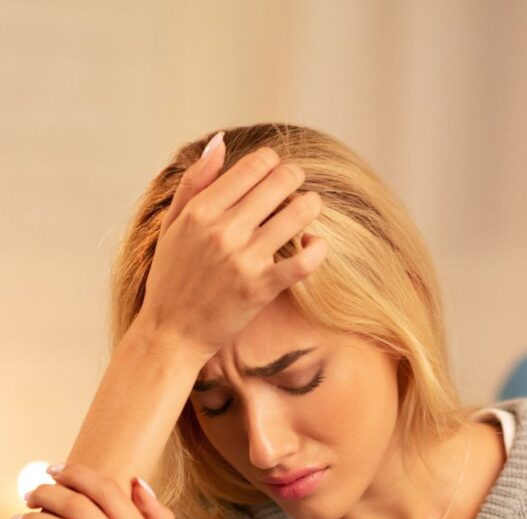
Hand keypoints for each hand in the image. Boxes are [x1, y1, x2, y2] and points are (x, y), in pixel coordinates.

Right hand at [135, 134, 327, 360]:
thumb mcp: (172, 224)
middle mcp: (223, 230)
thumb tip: (220, 143)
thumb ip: (195, 182)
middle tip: (298, 183)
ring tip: (310, 206)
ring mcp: (244, 259)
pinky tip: (315, 243)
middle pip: (278, 184)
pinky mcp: (262, 288)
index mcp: (200, 211)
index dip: (272, 161)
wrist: (172, 332)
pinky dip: (317, 248)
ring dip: (310, 205)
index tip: (276, 168)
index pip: (252, 167)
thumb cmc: (171, 278)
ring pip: (296, 215)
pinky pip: (304, 261)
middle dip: (294, 177)